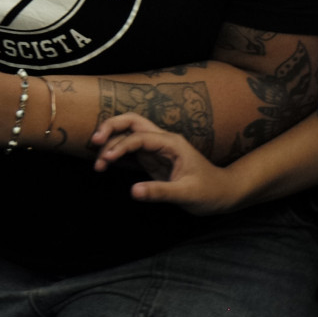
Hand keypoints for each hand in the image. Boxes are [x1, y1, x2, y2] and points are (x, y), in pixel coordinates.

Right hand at [91, 113, 242, 213]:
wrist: (223, 193)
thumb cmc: (209, 192)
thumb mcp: (186, 194)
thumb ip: (159, 192)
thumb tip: (133, 191)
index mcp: (172, 143)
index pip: (140, 137)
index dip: (121, 146)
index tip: (107, 159)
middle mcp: (163, 141)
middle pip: (132, 121)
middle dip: (111, 127)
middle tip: (94, 142)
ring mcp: (157, 149)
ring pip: (128, 134)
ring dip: (111, 143)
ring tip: (99, 164)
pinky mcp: (153, 159)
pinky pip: (130, 149)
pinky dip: (116, 153)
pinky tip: (105, 163)